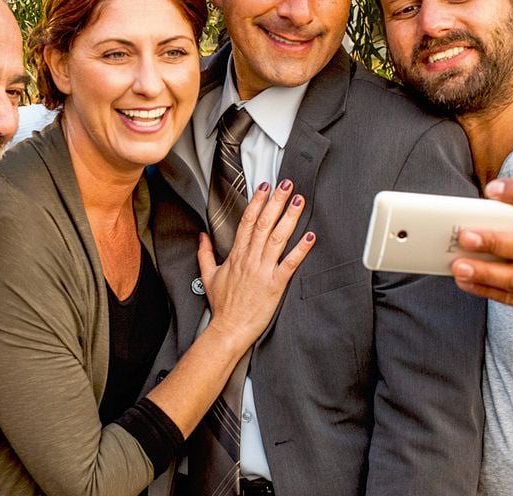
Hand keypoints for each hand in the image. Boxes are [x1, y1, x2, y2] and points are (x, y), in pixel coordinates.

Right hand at [197, 179, 313, 347]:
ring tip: (299, 201)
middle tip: (287, 184)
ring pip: (277, 238)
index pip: (247, 221)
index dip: (257, 201)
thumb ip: (205, 253)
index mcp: (236, 255)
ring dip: (289, 217)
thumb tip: (202, 236)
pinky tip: (310, 236)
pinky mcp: (275, 284)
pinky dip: (301, 249)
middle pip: (264, 223)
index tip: (265, 187)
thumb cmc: (222, 305)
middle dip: (276, 201)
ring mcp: (262, 270)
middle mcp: (250, 259)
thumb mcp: (208, 276)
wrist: (228, 329)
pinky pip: (289, 263)